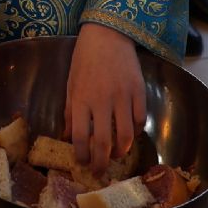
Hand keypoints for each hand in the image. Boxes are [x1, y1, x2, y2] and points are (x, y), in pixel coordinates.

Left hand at [64, 23, 146, 176]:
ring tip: (116, 156)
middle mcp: (102, 101)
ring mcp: (123, 97)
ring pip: (125, 136)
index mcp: (81, 99)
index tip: (82, 163)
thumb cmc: (85, 59)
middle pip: (103, 142)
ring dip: (120, 152)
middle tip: (100, 172)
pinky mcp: (139, 91)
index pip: (80, 137)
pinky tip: (129, 135)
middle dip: (101, 163)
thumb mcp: (71, 83)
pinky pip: (139, 120)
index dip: (81, 155)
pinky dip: (135, 132)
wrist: (108, 35)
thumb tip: (68, 137)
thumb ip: (70, 111)